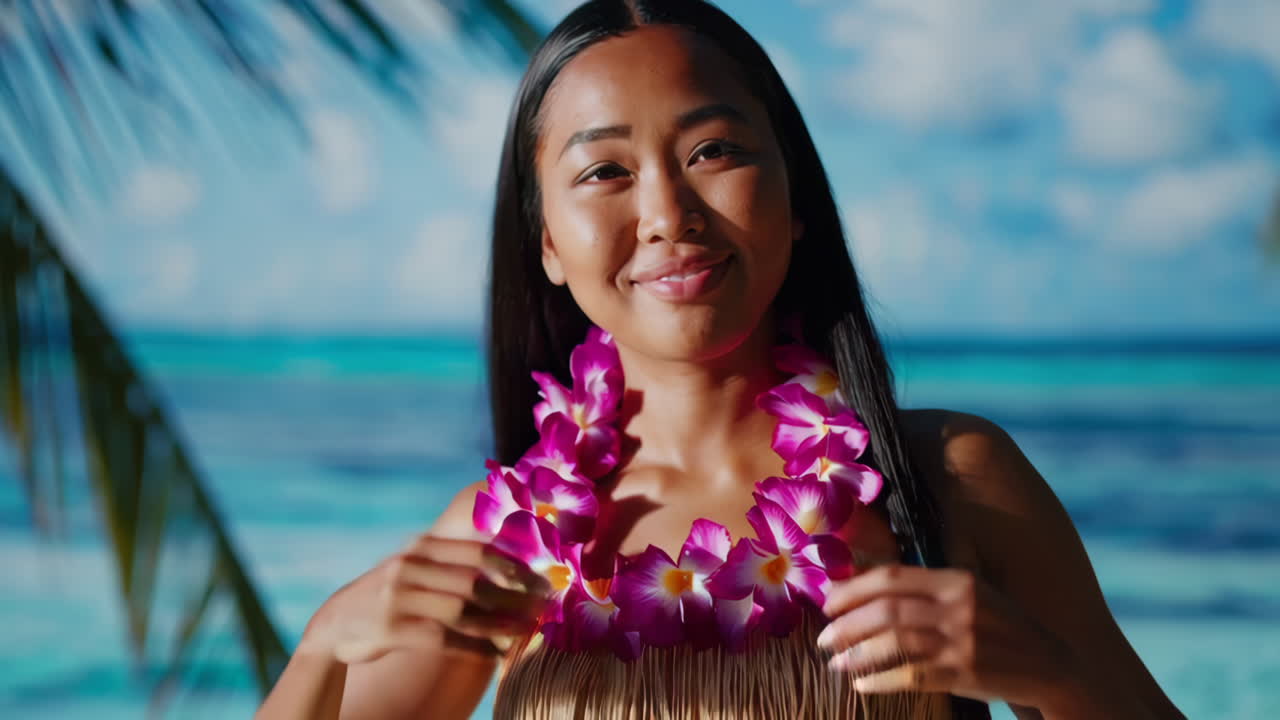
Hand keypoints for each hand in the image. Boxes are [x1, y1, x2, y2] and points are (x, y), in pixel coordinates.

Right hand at [298, 533, 548, 664]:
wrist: (338, 621)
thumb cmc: (391, 592)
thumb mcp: (415, 565)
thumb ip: (452, 560)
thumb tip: (511, 561)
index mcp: (420, 547)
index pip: (477, 551)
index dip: (514, 564)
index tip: (542, 576)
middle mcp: (409, 568)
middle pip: (473, 582)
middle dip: (513, 595)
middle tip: (543, 604)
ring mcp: (398, 599)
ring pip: (461, 612)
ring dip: (499, 623)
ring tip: (527, 628)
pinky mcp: (391, 631)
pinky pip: (443, 640)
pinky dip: (474, 648)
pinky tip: (496, 654)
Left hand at [817, 564, 1075, 708]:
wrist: (1051, 665)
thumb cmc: (999, 627)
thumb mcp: (971, 593)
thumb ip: (928, 586)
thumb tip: (866, 581)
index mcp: (958, 579)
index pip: (893, 577)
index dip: (853, 588)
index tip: (828, 602)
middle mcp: (960, 607)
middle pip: (888, 610)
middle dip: (847, 623)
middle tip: (823, 636)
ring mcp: (963, 642)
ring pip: (895, 643)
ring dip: (857, 653)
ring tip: (835, 662)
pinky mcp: (965, 674)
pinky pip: (911, 677)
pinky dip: (880, 681)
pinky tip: (862, 684)